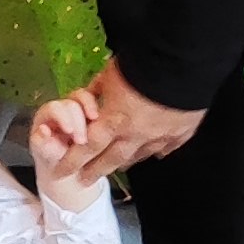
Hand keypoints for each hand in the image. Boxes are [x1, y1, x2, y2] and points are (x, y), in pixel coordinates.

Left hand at [37, 62, 204, 192]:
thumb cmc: (141, 63)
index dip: (73, 161)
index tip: (61, 172)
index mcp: (115, 120)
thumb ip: (97, 89)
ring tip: (117, 168)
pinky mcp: (182, 131)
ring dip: (126, 162)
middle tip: (84, 181)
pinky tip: (155, 154)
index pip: (88, 147)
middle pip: (113, 158)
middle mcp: (137, 134)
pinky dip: (158, 150)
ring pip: (140, 155)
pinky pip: (167, 146)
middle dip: (96, 170)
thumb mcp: (109, 73)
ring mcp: (161, 135)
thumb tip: (88, 96)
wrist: (181, 61)